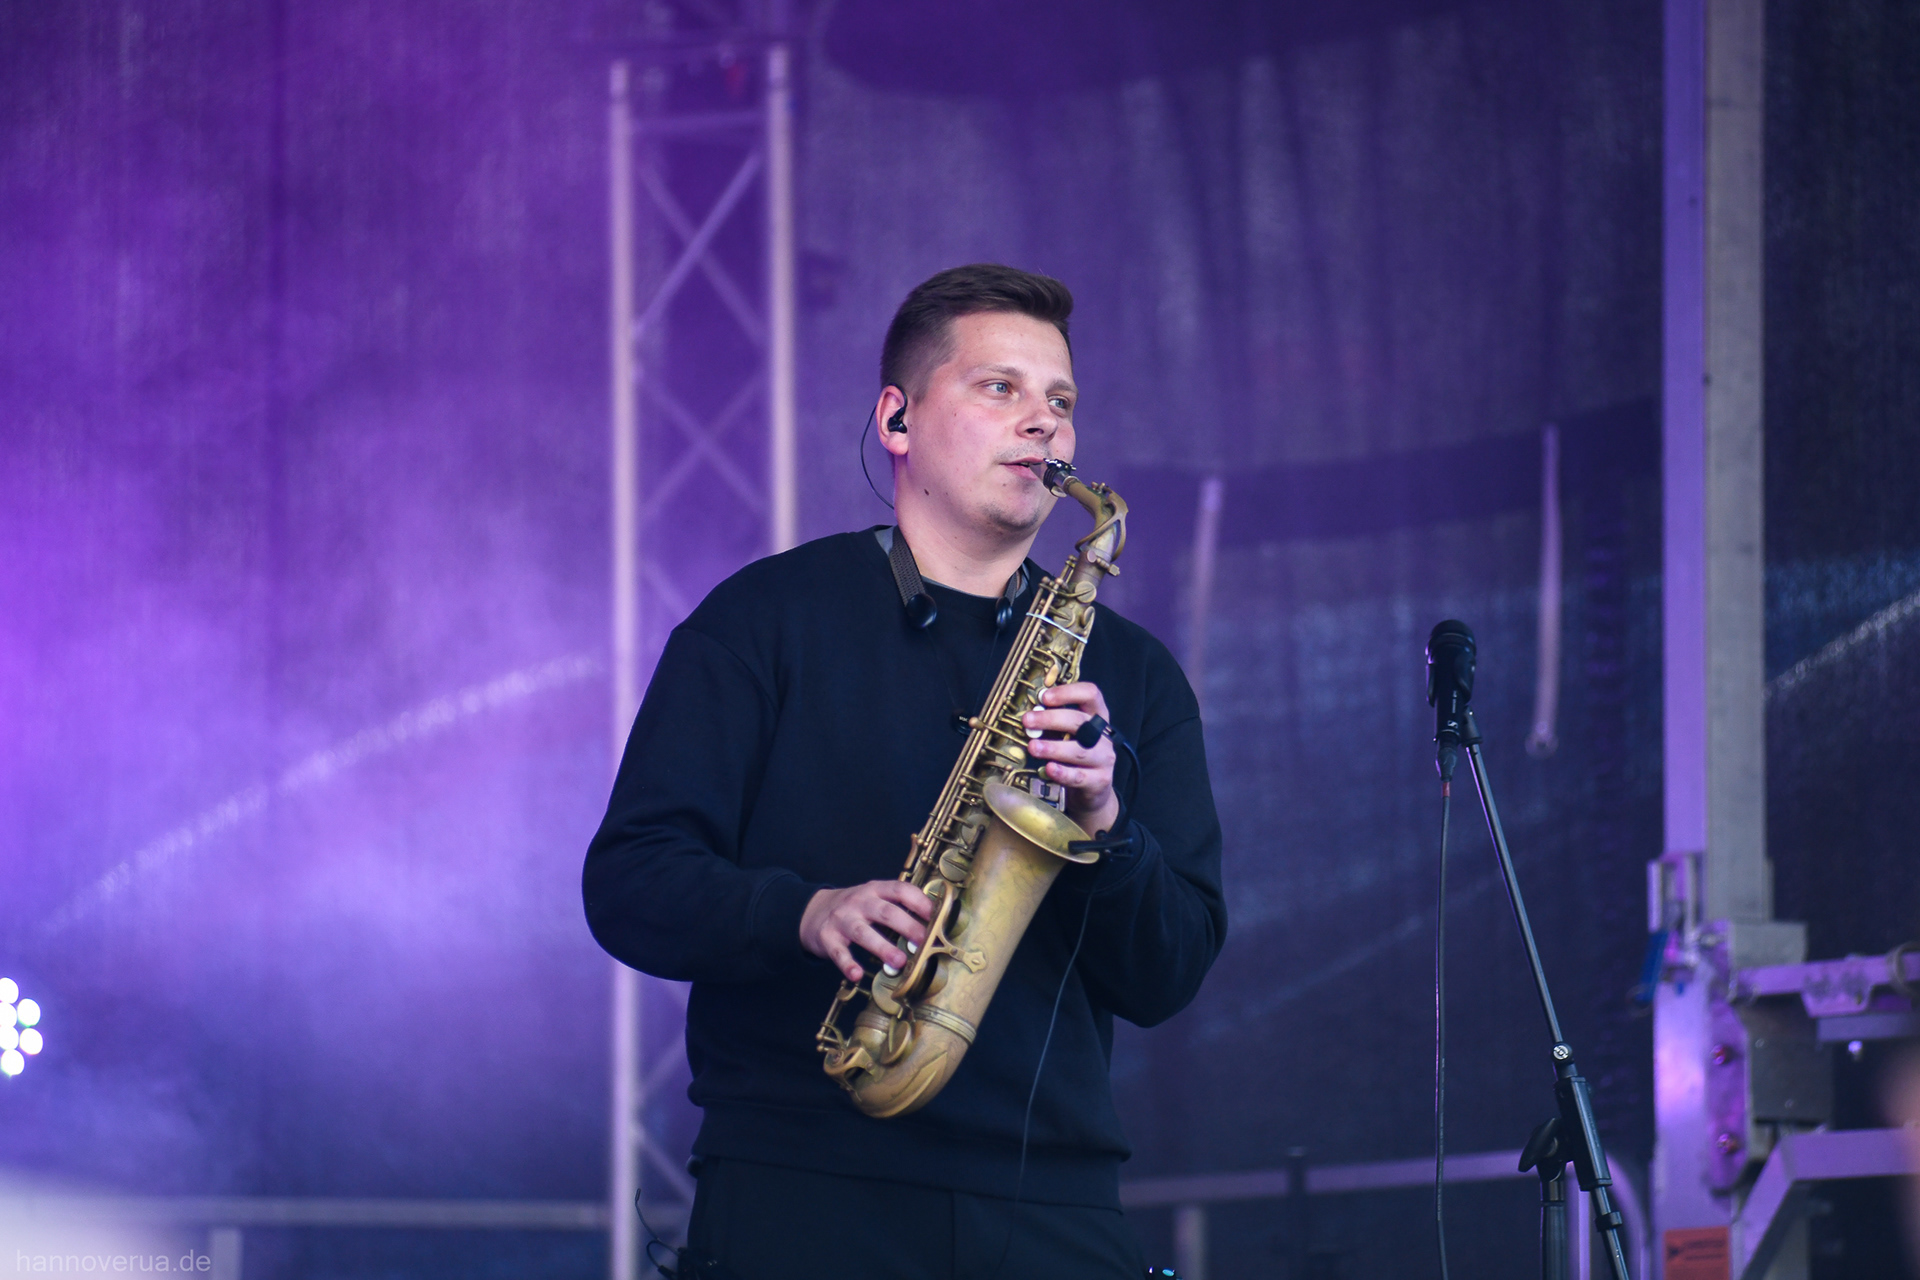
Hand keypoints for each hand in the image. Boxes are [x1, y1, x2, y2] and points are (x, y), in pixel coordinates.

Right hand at [801, 880, 935, 982]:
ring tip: (898, 961)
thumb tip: (932, 925)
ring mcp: (841, 919)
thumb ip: (897, 907)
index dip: (919, 901)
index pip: (900, 890)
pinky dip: (847, 964)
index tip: (935, 915)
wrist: (813, 912)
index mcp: (875, 890)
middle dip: (906, 926)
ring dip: (882, 946)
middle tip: (923, 941)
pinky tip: (857, 974)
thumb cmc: (854, 908)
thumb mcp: (873, 898)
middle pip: (885, 912)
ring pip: (863, 932)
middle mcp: (858, 902)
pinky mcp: (827, 938)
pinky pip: (838, 952)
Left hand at [1021, 681, 1120, 834]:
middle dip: (1051, 719)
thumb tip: (1029, 716)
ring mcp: (1104, 758)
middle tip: (1027, 721)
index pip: (1090, 694)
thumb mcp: (1066, 736)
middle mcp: (1103, 735)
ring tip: (1032, 746)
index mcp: (1096, 716)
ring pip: (1079, 750)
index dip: (1068, 692)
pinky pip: (1079, 776)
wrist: (1093, 791)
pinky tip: (1049, 768)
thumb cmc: (1075, 757)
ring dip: (1053, 747)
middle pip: (1080, 721)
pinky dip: (1062, 772)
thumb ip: (1052, 725)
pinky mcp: (1099, 781)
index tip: (1044, 696)